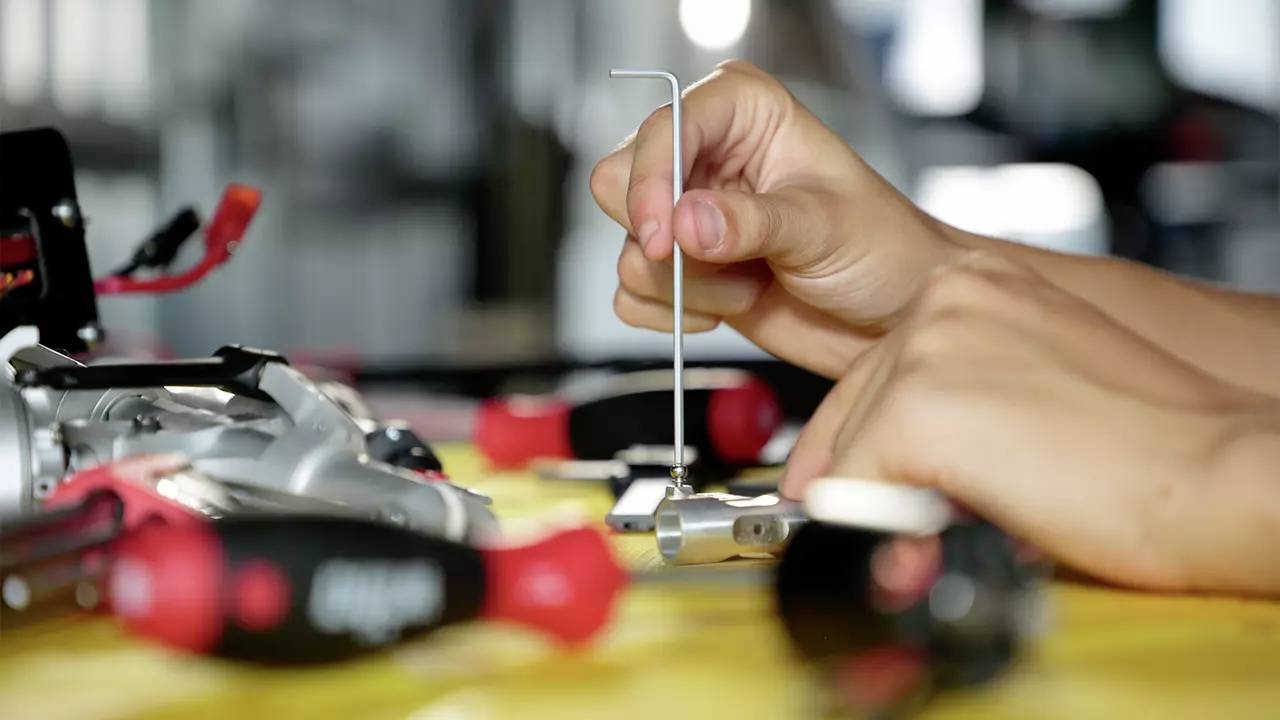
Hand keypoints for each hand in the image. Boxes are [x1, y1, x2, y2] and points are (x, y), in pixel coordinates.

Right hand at [590, 60, 959, 377]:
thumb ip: (751, 223)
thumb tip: (687, 224)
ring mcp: (688, 217)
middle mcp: (705, 157)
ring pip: (627, 249)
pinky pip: (631, 296)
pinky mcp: (682, 271)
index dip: (651, 182)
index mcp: (742, 112)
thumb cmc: (883, 249)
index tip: (662, 239)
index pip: (661, 130)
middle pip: (620, 182)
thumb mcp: (823, 227)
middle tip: (719, 263)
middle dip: (664, 240)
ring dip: (686, 286)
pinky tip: (729, 309)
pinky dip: (672, 315)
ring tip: (749, 285)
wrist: (894, 319)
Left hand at [782, 251, 1279, 595]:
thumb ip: (961, 407)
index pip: (875, 370)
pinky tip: (942, 541)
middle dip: (873, 481)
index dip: (863, 443)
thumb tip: (889, 465)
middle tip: (918, 527)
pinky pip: (855, 492)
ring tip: (959, 528)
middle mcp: (946, 296)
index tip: (863, 485)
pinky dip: (886, 534)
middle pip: (853, 408)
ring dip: (892, 508)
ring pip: (853, 453)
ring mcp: (928, 346)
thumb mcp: (1035, 388)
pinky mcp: (918, 408)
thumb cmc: (1152, 446)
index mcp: (977, 283)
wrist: (1216, 475)